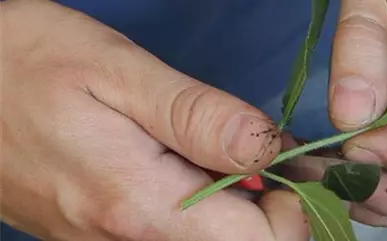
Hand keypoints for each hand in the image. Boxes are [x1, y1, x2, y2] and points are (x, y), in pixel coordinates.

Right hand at [0, 1, 307, 239]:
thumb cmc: (26, 62)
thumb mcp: (118, 72)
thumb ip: (199, 116)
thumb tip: (269, 150)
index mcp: (139, 206)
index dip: (291, 211)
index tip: (290, 164)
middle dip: (268, 211)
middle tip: (259, 151)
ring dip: (233, 208)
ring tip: (220, 152)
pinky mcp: (96, 236)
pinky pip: (168, 236)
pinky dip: (197, 209)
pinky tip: (185, 165)